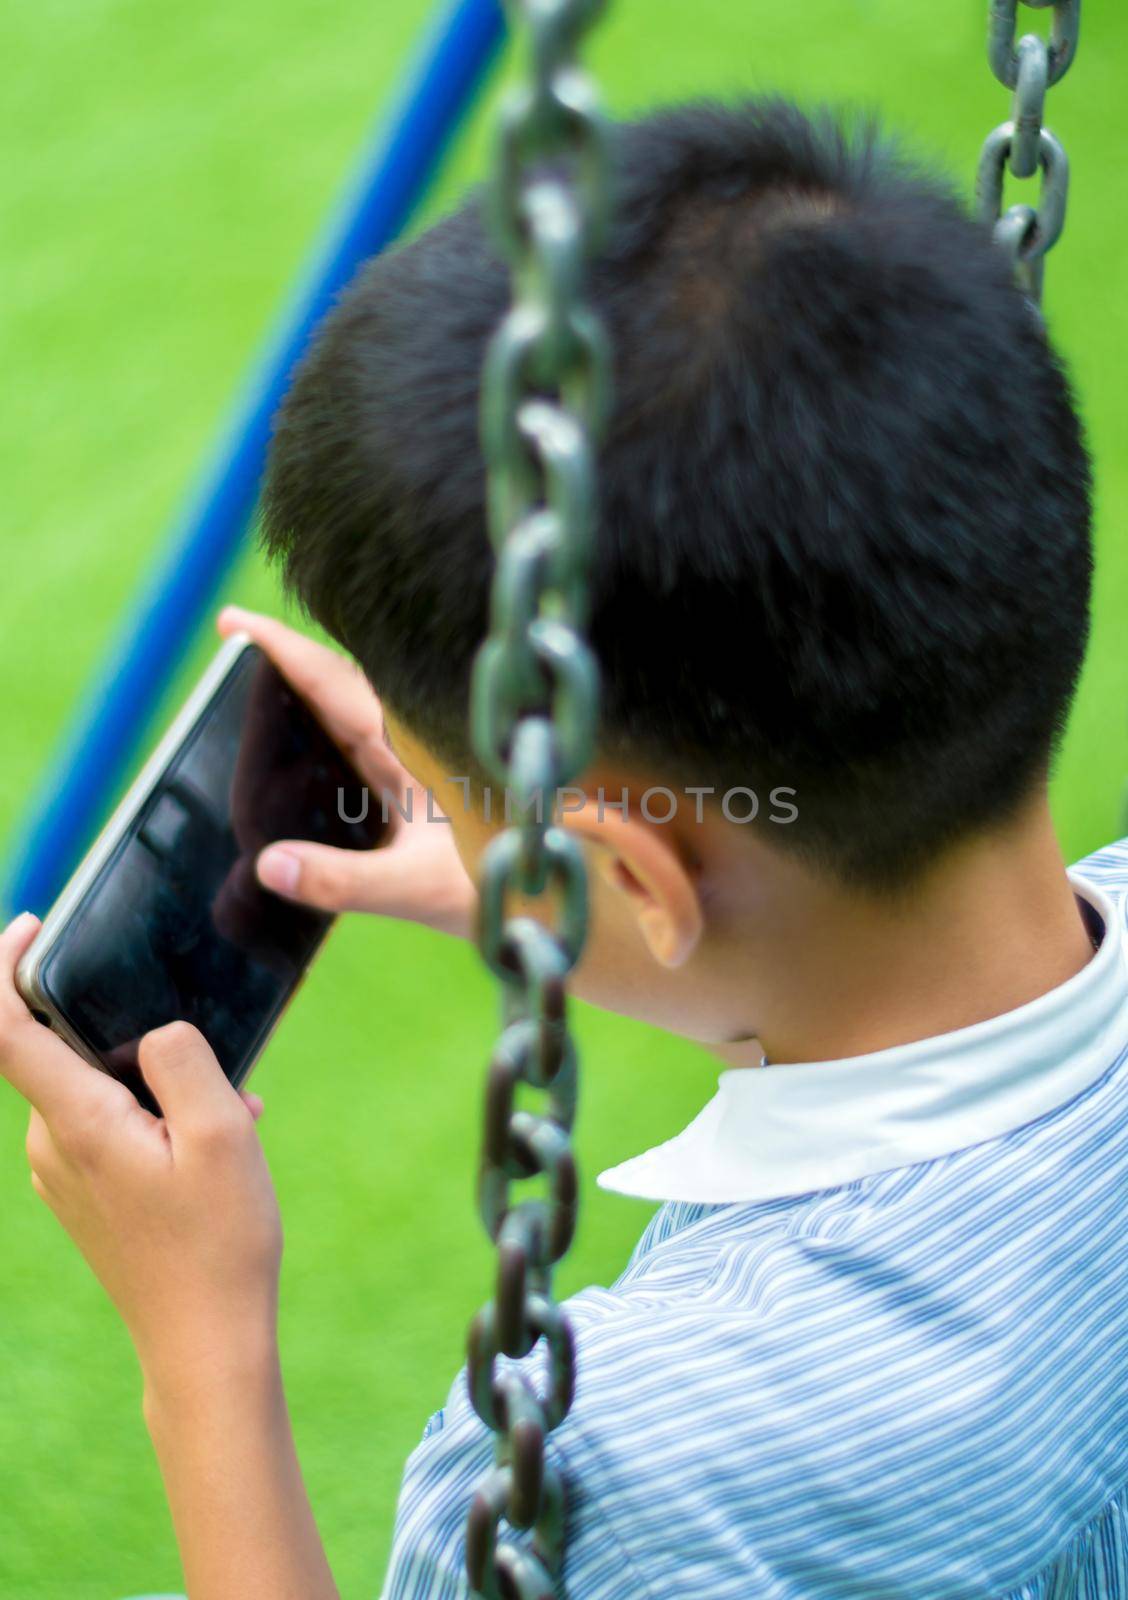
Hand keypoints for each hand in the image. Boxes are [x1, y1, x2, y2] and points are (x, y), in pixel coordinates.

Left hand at [1, 914, 280, 1401]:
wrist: (205, 1342)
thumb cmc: (219, 1239)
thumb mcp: (222, 1131)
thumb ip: (182, 1059)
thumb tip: (158, 1030)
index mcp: (75, 1121)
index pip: (4, 1027)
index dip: (3, 964)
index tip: (33, 923)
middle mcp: (51, 1145)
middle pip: (64, 1051)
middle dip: (133, 1034)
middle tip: (210, 1062)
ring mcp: (64, 1175)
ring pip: (97, 1090)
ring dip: (158, 1083)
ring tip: (230, 1119)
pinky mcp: (84, 1196)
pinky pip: (108, 1127)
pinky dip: (157, 1117)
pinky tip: (215, 1147)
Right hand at [217, 607, 475, 938]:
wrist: (563, 899)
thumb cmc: (504, 886)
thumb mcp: (418, 888)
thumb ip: (342, 881)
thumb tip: (267, 864)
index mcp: (415, 748)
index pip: (333, 684)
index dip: (281, 650)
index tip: (232, 622)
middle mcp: (421, 741)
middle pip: (342, 681)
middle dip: (287, 655)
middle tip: (232, 631)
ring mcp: (427, 757)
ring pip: (361, 702)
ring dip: (312, 683)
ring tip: (260, 668)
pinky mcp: (432, 781)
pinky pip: (375, 733)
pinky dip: (334, 719)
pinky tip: (313, 731)